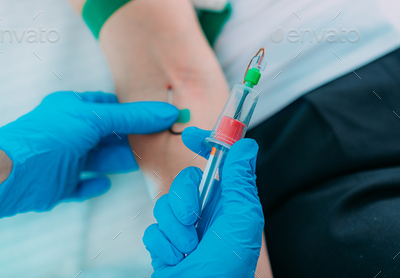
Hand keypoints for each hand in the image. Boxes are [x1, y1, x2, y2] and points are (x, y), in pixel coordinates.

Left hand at [0, 91, 177, 220]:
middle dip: (130, 138)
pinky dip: (94, 184)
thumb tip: (168, 113)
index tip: (157, 117)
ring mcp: (64, 158)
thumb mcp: (94, 119)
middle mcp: (69, 131)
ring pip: (99, 159)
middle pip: (107, 135)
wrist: (9, 172)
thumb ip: (131, 118)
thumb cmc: (49, 135)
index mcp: (73, 109)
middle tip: (158, 143)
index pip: (108, 106)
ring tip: (144, 163)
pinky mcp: (59, 184)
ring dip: (118, 161)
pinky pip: (82, 184)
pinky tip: (105, 183)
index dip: (131, 111)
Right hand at [143, 127, 263, 276]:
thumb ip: (241, 181)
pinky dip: (163, 245)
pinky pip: (152, 229)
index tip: (190, 136)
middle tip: (193, 220)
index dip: (205, 145)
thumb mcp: (242, 221)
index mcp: (227, 203)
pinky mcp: (164, 243)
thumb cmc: (229, 269)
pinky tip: (176, 259)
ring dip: (175, 230)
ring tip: (188, 249)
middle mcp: (205, 212)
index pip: (216, 164)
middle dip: (183, 200)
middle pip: (183, 182)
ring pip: (164, 205)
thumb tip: (246, 145)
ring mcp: (183, 228)